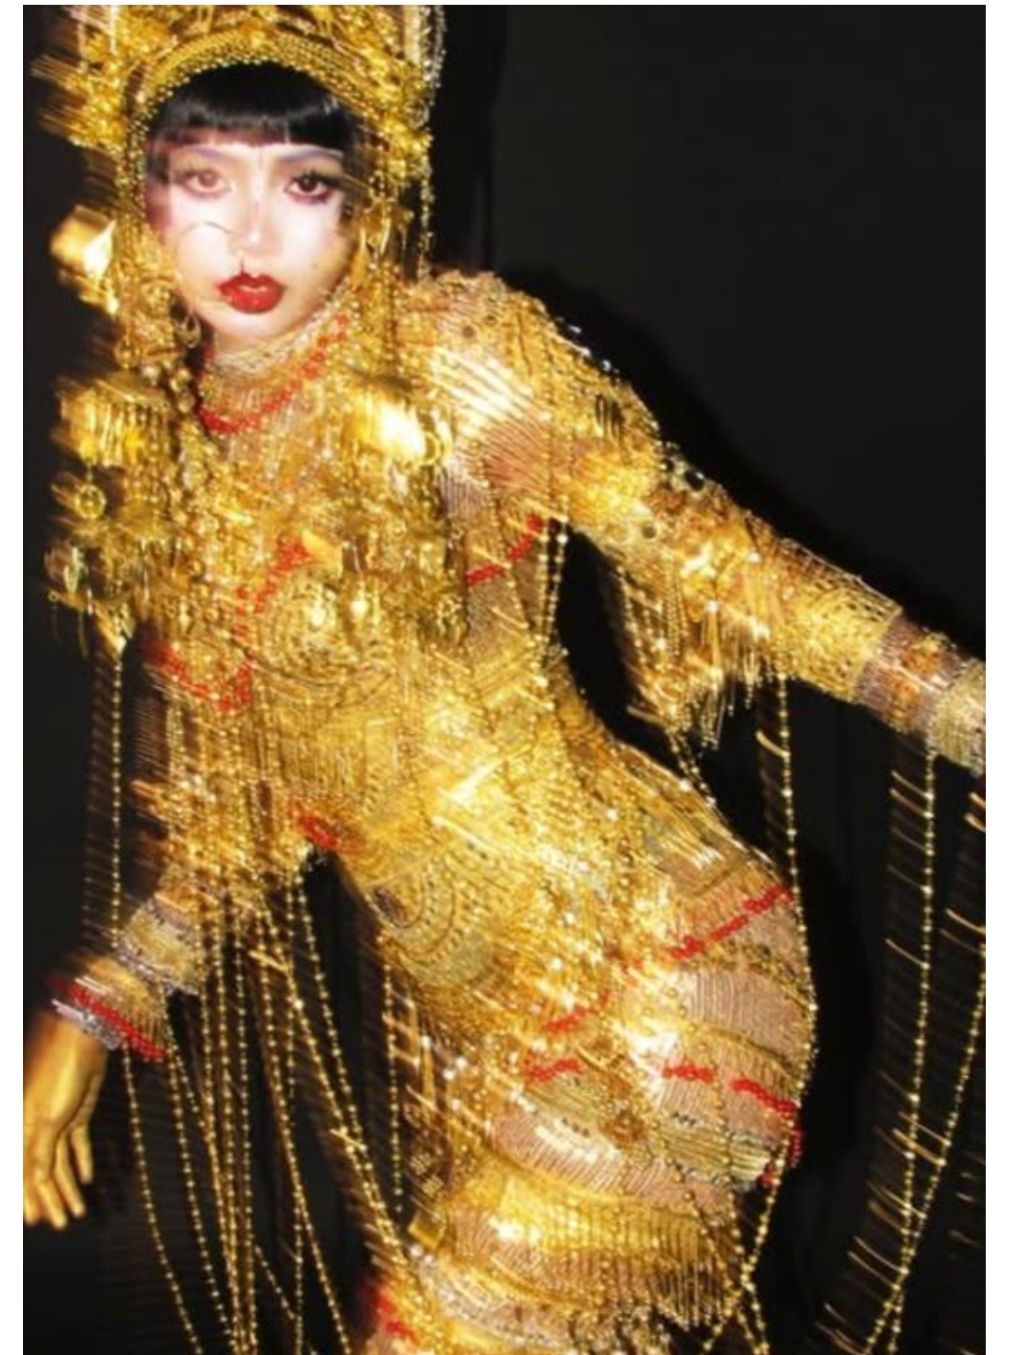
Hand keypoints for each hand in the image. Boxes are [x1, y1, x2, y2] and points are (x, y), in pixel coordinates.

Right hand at [23, 1010, 108, 1227]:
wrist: (82, 1038)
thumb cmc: (59, 1072)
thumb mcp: (48, 1116)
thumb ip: (40, 1150)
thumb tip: (35, 1181)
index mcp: (21, 1128)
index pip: (22, 1172)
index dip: (27, 1198)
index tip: (33, 1224)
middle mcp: (35, 1127)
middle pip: (42, 1172)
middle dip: (51, 1200)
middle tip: (61, 1225)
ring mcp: (57, 1120)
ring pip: (60, 1162)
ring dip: (68, 1188)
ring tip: (78, 1212)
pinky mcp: (77, 1113)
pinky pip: (77, 1144)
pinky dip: (81, 1162)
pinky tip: (86, 1180)